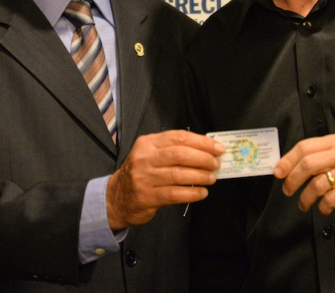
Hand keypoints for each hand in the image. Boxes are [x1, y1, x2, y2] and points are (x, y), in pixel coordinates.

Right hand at [106, 130, 224, 229]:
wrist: (117, 198)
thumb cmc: (141, 173)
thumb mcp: (151, 155)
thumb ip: (173, 150)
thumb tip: (206, 150)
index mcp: (148, 143)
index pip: (178, 137)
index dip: (201, 142)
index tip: (217, 148)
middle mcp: (145, 158)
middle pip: (179, 154)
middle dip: (203, 158)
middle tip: (216, 163)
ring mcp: (144, 178)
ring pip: (179, 174)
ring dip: (200, 176)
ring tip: (211, 178)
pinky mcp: (147, 197)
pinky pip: (175, 194)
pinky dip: (192, 193)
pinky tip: (202, 193)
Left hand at [273, 133, 334, 219]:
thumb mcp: (333, 161)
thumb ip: (313, 160)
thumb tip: (283, 169)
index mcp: (334, 141)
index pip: (305, 147)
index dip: (288, 160)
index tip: (277, 173)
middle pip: (309, 163)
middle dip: (293, 180)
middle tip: (287, 191)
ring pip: (318, 183)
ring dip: (306, 197)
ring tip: (303, 205)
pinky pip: (332, 198)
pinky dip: (323, 206)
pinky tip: (323, 209)